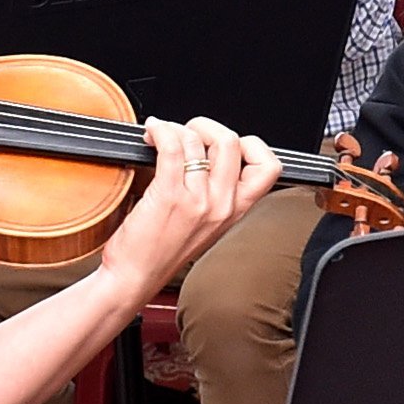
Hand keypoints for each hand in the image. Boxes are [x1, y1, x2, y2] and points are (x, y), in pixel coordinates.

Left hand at [95, 116, 285, 293]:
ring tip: (160, 134)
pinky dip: (160, 130)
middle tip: (186, 133)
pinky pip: (172, 146)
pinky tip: (152, 132)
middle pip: (231, 140)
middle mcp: (222, 205)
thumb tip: (207, 151)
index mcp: (235, 210)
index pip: (268, 166)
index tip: (223, 144)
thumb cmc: (160, 252)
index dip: (250, 144)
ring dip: (174, 127)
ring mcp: (197, 201)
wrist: (134, 277)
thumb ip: (217, 193)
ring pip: (197, 140)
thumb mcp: (206, 225)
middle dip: (204, 126)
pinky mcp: (169, 196)